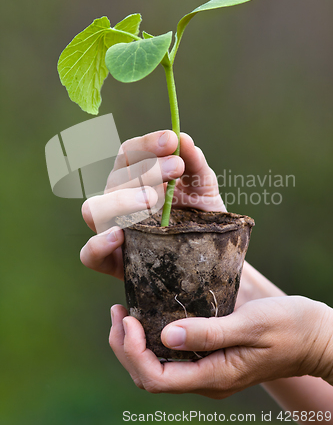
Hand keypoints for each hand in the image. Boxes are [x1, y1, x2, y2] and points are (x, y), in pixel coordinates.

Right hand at [80, 130, 225, 277]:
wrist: (212, 255)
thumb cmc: (202, 216)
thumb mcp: (204, 187)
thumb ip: (194, 163)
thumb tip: (183, 138)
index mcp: (136, 178)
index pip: (130, 154)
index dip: (147, 144)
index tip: (171, 141)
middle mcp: (119, 201)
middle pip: (115, 178)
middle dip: (146, 170)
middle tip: (176, 168)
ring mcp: (113, 230)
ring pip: (94, 210)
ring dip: (120, 201)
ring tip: (152, 200)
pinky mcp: (114, 261)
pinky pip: (90, 254)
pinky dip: (99, 244)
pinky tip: (119, 236)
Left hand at [109, 296, 332, 397]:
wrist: (313, 336)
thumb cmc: (288, 326)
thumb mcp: (250, 324)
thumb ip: (209, 333)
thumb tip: (164, 337)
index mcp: (215, 376)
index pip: (157, 379)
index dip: (133, 351)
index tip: (127, 318)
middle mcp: (207, 379)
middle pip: (150, 376)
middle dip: (125, 347)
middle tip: (118, 312)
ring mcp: (208, 371)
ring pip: (157, 369)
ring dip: (135, 344)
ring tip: (125, 313)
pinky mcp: (211, 358)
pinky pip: (171, 358)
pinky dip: (152, 339)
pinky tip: (150, 316)